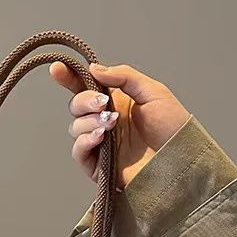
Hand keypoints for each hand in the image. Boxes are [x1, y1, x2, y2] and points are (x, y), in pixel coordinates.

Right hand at [50, 61, 189, 188]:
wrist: (180, 161)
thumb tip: (94, 69)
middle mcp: (106, 121)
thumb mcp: (153, 92)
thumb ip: (124, 76)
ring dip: (88, 122)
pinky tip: (99, 137)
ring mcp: (102, 144)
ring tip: (110, 124)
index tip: (57, 69)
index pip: (86, 87)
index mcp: (117, 102)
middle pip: (76, 107)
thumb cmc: (173, 128)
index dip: (69, 78)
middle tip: (102, 105)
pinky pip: (79, 152)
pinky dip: (84, 141)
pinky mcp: (99, 167)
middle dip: (84, 101)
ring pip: (75, 128)